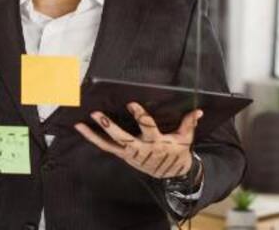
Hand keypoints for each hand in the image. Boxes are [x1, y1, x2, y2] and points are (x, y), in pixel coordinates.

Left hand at [74, 102, 202, 178]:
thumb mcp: (185, 138)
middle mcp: (141, 148)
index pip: (147, 126)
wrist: (172, 174)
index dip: (139, 115)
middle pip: (122, 137)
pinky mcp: (124, 156)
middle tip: (97, 114)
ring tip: (80, 124)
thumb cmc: (177, 152)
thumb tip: (198, 110)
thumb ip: (189, 123)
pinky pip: (107, 148)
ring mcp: (130, 154)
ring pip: (109, 145)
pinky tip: (83, 130)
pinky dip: (94, 139)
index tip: (131, 103)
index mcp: (157, 141)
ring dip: (93, 135)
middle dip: (109, 126)